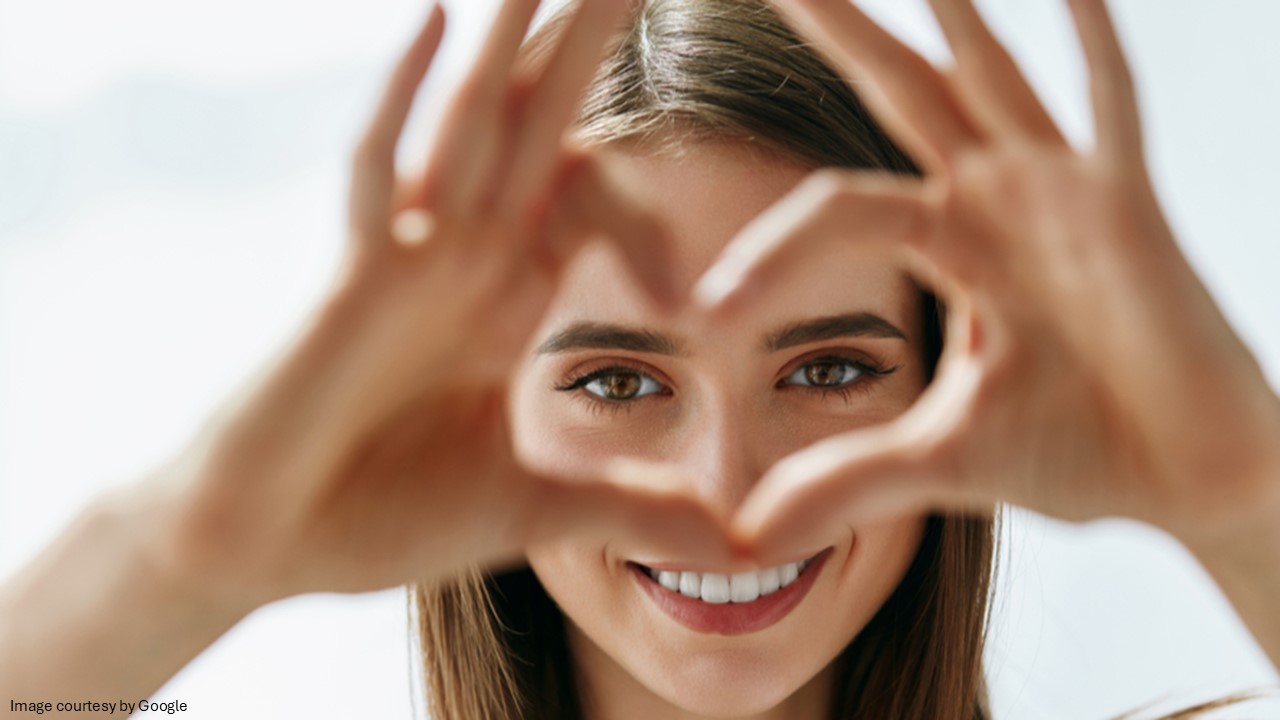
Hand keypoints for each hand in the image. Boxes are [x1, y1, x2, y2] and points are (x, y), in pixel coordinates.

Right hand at [136, 0, 733, 607]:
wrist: (262, 551)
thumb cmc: (376, 519)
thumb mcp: (534, 510)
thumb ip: (632, 510)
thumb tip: (734, 546)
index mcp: (506, 299)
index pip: (583, 199)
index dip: (635, 174)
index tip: (680, 144)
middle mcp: (462, 261)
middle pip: (537, 128)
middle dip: (586, 44)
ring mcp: (406, 261)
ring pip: (471, 124)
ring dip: (514, 40)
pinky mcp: (351, 281)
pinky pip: (379, 174)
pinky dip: (403, 100)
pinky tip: (437, 18)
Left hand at [697, 0, 1279, 559]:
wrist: (1189, 480)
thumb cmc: (1079, 452)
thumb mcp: (939, 462)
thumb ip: (844, 482)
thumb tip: (746, 537)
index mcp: (946, 244)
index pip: (832, 211)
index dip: (768, 254)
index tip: (705, 311)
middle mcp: (994, 199)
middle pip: (896, 90)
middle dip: (839, 27)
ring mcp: (1061, 192)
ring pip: (988, 75)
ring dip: (947, 10)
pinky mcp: (1128, 206)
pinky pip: (1109, 105)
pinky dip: (1090, 42)